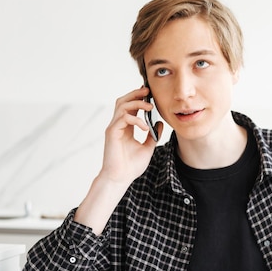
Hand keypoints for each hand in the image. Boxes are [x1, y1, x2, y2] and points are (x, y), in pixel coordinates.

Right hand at [74, 86, 162, 233]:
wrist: (120, 178)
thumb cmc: (131, 166)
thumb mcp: (147, 148)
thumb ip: (152, 135)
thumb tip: (159, 123)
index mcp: (125, 127)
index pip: (130, 107)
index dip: (138, 98)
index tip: (150, 95)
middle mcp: (117, 125)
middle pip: (123, 101)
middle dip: (135, 94)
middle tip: (148, 91)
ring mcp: (114, 128)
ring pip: (122, 105)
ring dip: (137, 103)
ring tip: (150, 106)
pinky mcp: (112, 132)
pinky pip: (124, 118)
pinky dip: (136, 120)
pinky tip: (145, 127)